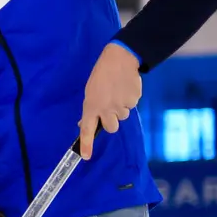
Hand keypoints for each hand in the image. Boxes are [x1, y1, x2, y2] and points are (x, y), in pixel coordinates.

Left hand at [79, 42, 141, 159]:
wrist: (119, 60)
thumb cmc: (101, 77)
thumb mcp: (90, 93)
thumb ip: (89, 109)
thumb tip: (83, 124)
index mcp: (91, 107)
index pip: (87, 130)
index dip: (87, 144)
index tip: (86, 156)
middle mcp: (105, 109)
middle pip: (112, 128)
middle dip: (112, 121)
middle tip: (111, 107)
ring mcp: (120, 105)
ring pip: (123, 116)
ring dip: (121, 108)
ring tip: (117, 92)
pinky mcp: (133, 100)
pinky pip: (132, 106)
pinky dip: (129, 99)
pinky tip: (125, 88)